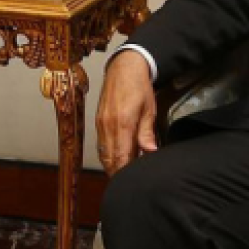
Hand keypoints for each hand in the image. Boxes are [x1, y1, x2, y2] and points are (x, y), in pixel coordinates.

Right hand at [94, 51, 158, 175]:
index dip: (125, 173)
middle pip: (109, 160)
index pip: (121, 158)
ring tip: (123, 172)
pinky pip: (100, 145)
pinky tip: (116, 157)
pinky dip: (107, 155)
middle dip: (118, 173)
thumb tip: (150, 152)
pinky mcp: (98, 122)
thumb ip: (147, 133)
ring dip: (112, 165)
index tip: (133, 181)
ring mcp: (101, 124)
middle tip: (129, 181)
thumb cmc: (139, 87)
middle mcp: (108, 126)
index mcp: (122, 124)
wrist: (124, 67)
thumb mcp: (149, 110)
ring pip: (103, 154)